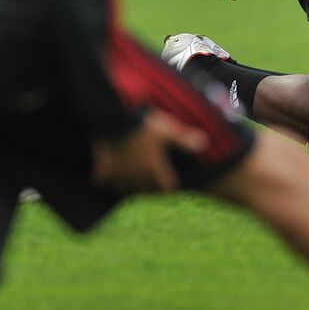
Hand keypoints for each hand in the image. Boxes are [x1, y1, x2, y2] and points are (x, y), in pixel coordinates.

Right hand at [92, 110, 207, 193]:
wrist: (112, 119)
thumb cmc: (142, 123)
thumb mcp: (166, 129)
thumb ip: (184, 139)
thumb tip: (205, 144)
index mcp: (154, 168)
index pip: (166, 187)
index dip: (169, 185)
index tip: (170, 184)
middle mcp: (137, 175)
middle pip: (146, 190)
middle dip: (150, 187)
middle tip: (152, 181)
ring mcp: (119, 173)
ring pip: (125, 189)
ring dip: (129, 186)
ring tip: (131, 179)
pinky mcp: (103, 169)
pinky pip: (103, 181)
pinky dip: (106, 180)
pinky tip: (108, 176)